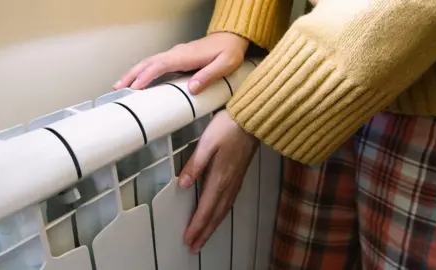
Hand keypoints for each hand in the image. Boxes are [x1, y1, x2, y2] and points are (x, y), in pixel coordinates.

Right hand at [112, 32, 248, 93]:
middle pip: (148, 63)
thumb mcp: (225, 65)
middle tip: (117, 88)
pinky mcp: (176, 58)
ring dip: (133, 73)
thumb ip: (209, 76)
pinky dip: (143, 71)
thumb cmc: (229, 52)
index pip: (160, 66)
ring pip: (149, 62)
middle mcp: (176, 54)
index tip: (135, 88)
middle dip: (132, 75)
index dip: (146, 77)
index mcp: (185, 56)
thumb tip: (192, 88)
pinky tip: (137, 80)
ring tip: (120, 86)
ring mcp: (175, 55)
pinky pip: (155, 64)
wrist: (231, 38)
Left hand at [178, 110, 258, 252]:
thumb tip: (183, 184)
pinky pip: (229, 203)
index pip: (206, 209)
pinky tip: (218, 216)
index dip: (197, 226)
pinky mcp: (238, 177)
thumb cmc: (227, 128)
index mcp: (219, 178)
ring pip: (223, 211)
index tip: (188, 240)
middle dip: (204, 233)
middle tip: (194, 248)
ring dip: (213, 226)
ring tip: (204, 238)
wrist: (252, 121)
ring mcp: (235, 182)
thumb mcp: (207, 143)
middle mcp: (228, 184)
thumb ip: (195, 165)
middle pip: (215, 215)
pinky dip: (221, 215)